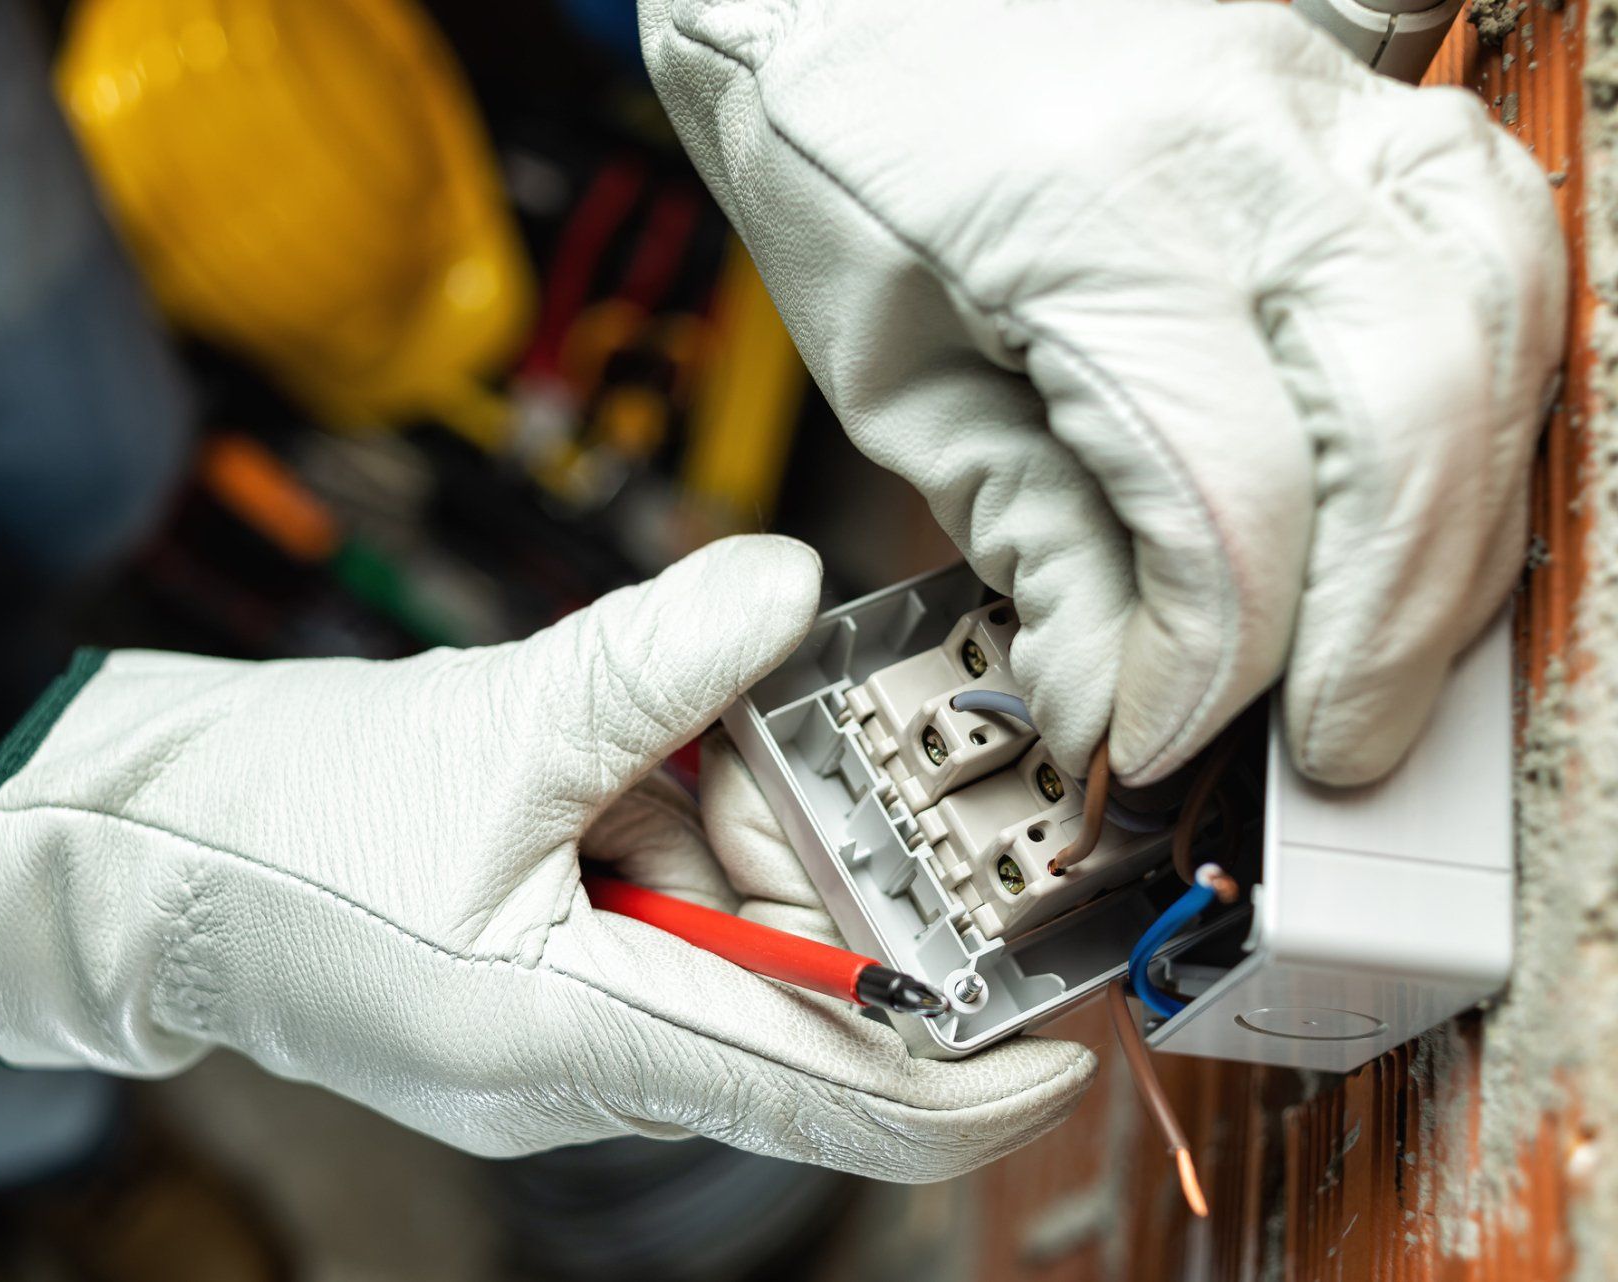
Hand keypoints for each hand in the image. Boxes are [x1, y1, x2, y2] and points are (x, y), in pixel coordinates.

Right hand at [0, 537, 1092, 1180]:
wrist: (117, 861)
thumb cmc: (267, 831)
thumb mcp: (489, 726)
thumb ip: (658, 661)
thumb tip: (785, 582)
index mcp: (577, 1041)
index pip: (833, 1096)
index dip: (971, 1081)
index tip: (1070, 1040)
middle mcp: (582, 1061)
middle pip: (785, 985)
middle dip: (806, 853)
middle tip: (774, 731)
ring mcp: (554, 1025)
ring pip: (717, 931)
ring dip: (717, 817)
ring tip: (645, 728)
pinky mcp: (527, 971)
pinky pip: (648, 906)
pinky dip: (659, 820)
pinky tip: (612, 753)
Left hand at [641, 0, 1565, 784]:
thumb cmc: (839, 148)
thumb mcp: (894, 374)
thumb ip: (1028, 535)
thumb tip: (1120, 698)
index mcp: (1078, 214)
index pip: (1222, 490)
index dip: (1217, 661)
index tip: (1168, 743)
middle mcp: (1234, 141)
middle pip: (1407, 412)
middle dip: (1381, 626)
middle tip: (1322, 748)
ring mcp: (1323, 98)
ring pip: (1502, 323)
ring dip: (1465, 526)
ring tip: (1386, 649)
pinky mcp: (1366, 90)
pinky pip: (1503, 240)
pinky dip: (1496, 391)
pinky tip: (1436, 490)